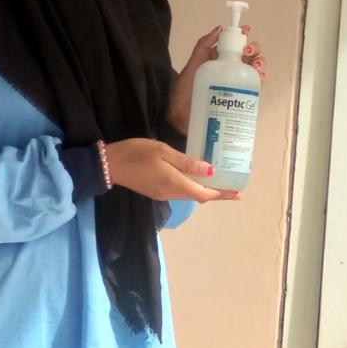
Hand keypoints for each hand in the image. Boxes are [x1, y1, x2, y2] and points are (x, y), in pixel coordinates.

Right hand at [106, 138, 240, 201]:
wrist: (108, 165)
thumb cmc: (136, 153)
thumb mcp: (163, 152)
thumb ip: (187, 162)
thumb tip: (211, 171)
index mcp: (175, 183)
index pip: (204, 194)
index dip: (222, 194)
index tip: (238, 193)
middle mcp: (171, 193)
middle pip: (199, 196)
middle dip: (217, 193)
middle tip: (234, 188)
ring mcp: (163, 194)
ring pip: (190, 194)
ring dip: (205, 190)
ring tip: (219, 181)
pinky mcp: (156, 191)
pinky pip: (180, 191)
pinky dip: (193, 186)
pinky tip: (196, 177)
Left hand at [166, 25, 266, 135]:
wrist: (182, 119)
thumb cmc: (184, 92)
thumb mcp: (192, 66)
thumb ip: (203, 47)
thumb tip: (219, 28)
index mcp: (218, 59)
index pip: (235, 44)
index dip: (243, 35)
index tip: (246, 31)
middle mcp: (230, 69)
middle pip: (249, 55)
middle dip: (254, 49)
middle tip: (247, 53)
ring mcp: (236, 83)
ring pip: (255, 69)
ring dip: (260, 63)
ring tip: (256, 66)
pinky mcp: (240, 98)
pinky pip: (255, 87)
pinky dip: (261, 80)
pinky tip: (259, 78)